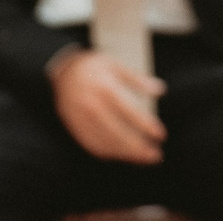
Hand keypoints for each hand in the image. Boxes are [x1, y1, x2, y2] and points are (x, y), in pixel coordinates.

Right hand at [49, 47, 166, 163]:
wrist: (61, 72)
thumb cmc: (92, 67)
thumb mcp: (115, 65)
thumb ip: (137, 79)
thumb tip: (160, 90)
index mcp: (105, 89)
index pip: (130, 112)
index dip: (146, 126)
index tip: (161, 135)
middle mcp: (92, 106)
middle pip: (117, 133)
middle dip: (138, 148)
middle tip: (155, 156)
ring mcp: (81, 120)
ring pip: (105, 143)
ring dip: (125, 154)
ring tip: (143, 158)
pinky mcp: (74, 128)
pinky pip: (91, 145)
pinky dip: (108, 153)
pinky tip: (122, 156)